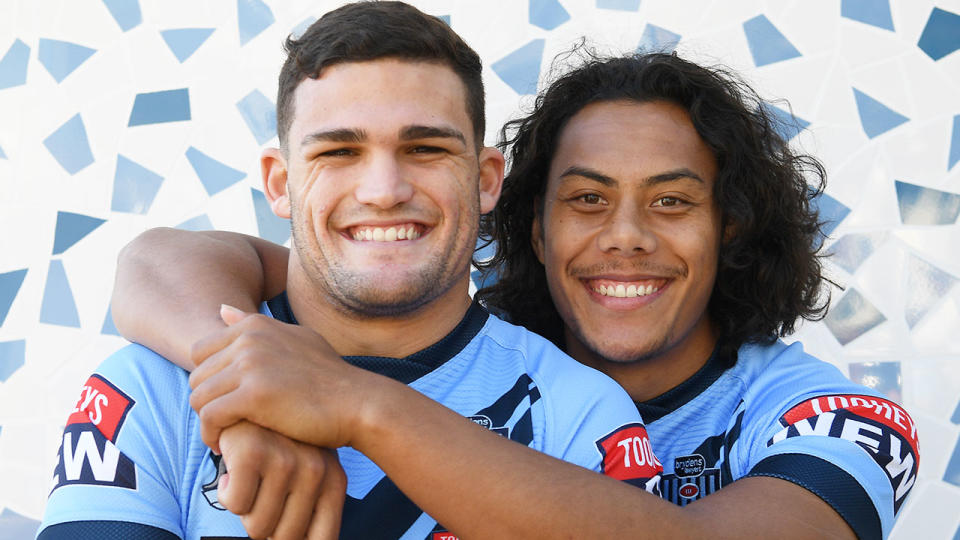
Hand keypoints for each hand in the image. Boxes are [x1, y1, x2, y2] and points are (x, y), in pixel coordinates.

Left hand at [188, 305, 373, 451]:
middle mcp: (250, 340)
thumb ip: (255, 325)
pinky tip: (225, 446)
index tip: (226, 401)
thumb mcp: (295, 338)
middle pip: (197, 376)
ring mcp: (251, 366)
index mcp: (255, 326)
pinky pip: (210, 417)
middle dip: (208, 402)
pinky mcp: (254, 396)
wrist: (357, 403)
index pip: (201, 352)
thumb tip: (221, 309)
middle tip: (226, 423)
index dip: (210, 380)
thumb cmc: (328, 377)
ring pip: (199, 398)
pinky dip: (211, 435)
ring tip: (225, 435)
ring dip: (207, 422)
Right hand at [216, 421, 345, 539]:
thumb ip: (309, 511)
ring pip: (257, 526)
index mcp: (333, 482)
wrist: (255, 396)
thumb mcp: (308, 474)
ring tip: (253, 477)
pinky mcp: (253, 452)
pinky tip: (236, 467)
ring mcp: (286, 461)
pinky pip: (235, 504)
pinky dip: (227, 492)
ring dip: (246, 508)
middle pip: (285, 538)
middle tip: (264, 493)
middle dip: (267, 523)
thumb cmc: (280, 446)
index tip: (282, 530)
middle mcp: (316, 471)